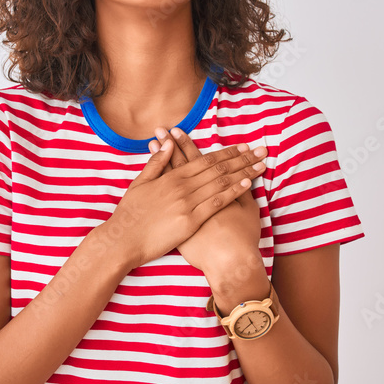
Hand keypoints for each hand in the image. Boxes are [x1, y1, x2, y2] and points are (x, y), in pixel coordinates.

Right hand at [105, 133, 267, 271]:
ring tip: (260, 164)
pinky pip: (217, 203)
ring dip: (243, 171)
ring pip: (221, 182)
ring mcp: (187, 203)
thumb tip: (168, 143)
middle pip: (218, 168)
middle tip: (260, 151)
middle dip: (242, 158)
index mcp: (171, 176)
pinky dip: (233, 191)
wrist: (123, 240)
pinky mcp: (190, 221)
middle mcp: (182, 186)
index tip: (243, 147)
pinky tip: (246, 184)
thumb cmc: (130, 213)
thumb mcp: (140, 183)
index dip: (226, 152)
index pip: (205, 159)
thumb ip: (156, 162)